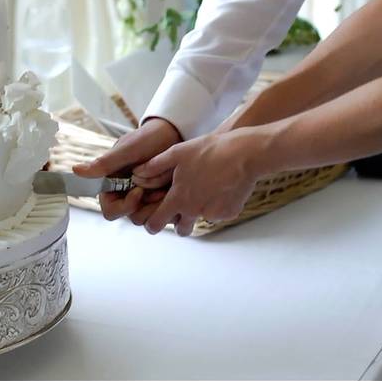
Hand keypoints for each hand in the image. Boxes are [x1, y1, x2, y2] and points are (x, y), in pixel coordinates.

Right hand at [73, 117, 181, 220]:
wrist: (173, 134)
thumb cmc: (148, 138)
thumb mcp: (128, 150)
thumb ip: (105, 163)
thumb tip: (76, 170)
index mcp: (113, 185)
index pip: (111, 211)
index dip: (124, 207)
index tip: (139, 192)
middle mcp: (128, 195)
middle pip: (133, 217)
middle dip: (147, 206)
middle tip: (160, 189)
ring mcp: (146, 199)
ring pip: (150, 218)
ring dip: (160, 204)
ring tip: (168, 186)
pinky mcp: (161, 200)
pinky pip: (165, 213)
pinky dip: (171, 204)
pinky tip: (175, 189)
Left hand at [133, 127, 269, 234]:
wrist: (244, 153)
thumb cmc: (210, 150)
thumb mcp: (178, 153)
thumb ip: (155, 166)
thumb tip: (137, 174)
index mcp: (178, 198)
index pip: (156, 223)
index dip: (151, 224)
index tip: (154, 221)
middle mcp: (193, 210)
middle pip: (181, 230)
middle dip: (180, 222)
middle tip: (184, 207)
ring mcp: (212, 213)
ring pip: (201, 219)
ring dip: (200, 211)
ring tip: (207, 189)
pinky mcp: (229, 213)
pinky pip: (220, 214)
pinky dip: (219, 205)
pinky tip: (223, 186)